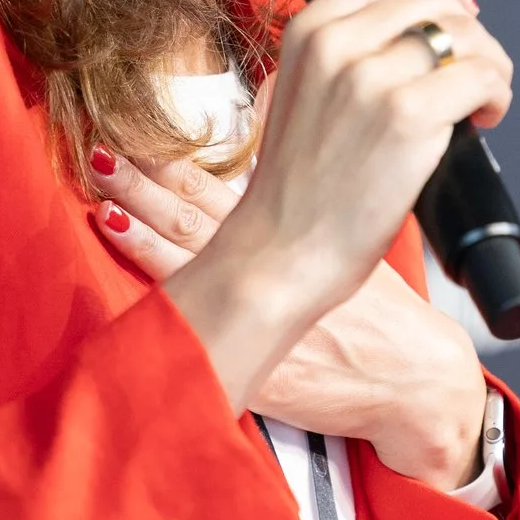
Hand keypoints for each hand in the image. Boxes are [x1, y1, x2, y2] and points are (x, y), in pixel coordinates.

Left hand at [92, 141, 487, 487]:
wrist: (416, 380)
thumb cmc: (389, 317)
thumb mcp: (360, 243)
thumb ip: (317, 207)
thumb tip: (276, 164)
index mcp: (290, 236)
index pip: (216, 192)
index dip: (172, 166)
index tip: (136, 138)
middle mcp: (267, 271)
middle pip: (192, 220)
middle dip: (145, 189)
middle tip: (103, 157)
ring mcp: (256, 320)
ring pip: (189, 269)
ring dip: (145, 236)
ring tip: (105, 208)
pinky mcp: (253, 370)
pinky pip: (198, 340)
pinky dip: (163, 316)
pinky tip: (136, 304)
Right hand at [147, 0, 512, 422]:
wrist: (280, 252)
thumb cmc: (297, 191)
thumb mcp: (302, 94)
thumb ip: (346, 54)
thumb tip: (422, 36)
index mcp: (308, 30)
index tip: (452, 6)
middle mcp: (338, 42)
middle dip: (471, 31)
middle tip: (473, 74)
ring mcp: (372, 77)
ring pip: (468, 32)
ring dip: (490, 64)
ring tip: (480, 102)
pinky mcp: (408, 117)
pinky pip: (483, 76)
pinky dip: (497, 94)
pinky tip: (483, 121)